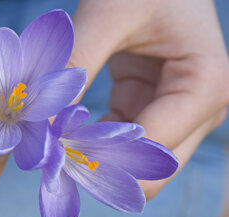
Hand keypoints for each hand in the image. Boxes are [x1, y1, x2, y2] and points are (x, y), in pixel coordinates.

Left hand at [69, 0, 228, 198]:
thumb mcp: (108, 14)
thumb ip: (77, 62)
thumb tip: (43, 116)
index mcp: (204, 86)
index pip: (153, 146)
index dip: (100, 154)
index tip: (53, 151)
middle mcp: (199, 110)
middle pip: (152, 169)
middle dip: (100, 164)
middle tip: (52, 157)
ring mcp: (175, 114)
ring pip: (135, 163)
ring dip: (93, 157)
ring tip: (53, 147)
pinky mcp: (150, 110)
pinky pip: (122, 143)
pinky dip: (93, 143)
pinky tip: (64, 135)